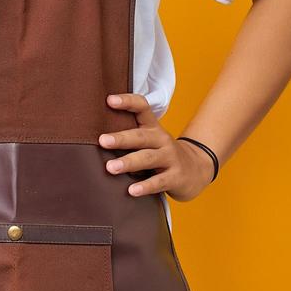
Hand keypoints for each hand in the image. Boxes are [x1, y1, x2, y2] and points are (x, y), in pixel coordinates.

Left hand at [98, 93, 215, 202]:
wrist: (196, 169)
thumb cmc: (162, 154)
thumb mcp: (150, 140)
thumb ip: (129, 136)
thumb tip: (93, 137)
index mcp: (153, 127)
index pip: (142, 108)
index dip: (127, 102)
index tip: (109, 100)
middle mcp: (162, 139)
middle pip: (141, 136)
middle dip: (121, 138)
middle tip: (102, 141)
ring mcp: (170, 158)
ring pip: (148, 158)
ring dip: (128, 162)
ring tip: (110, 168)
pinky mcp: (176, 177)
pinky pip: (159, 181)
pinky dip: (145, 186)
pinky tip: (131, 191)